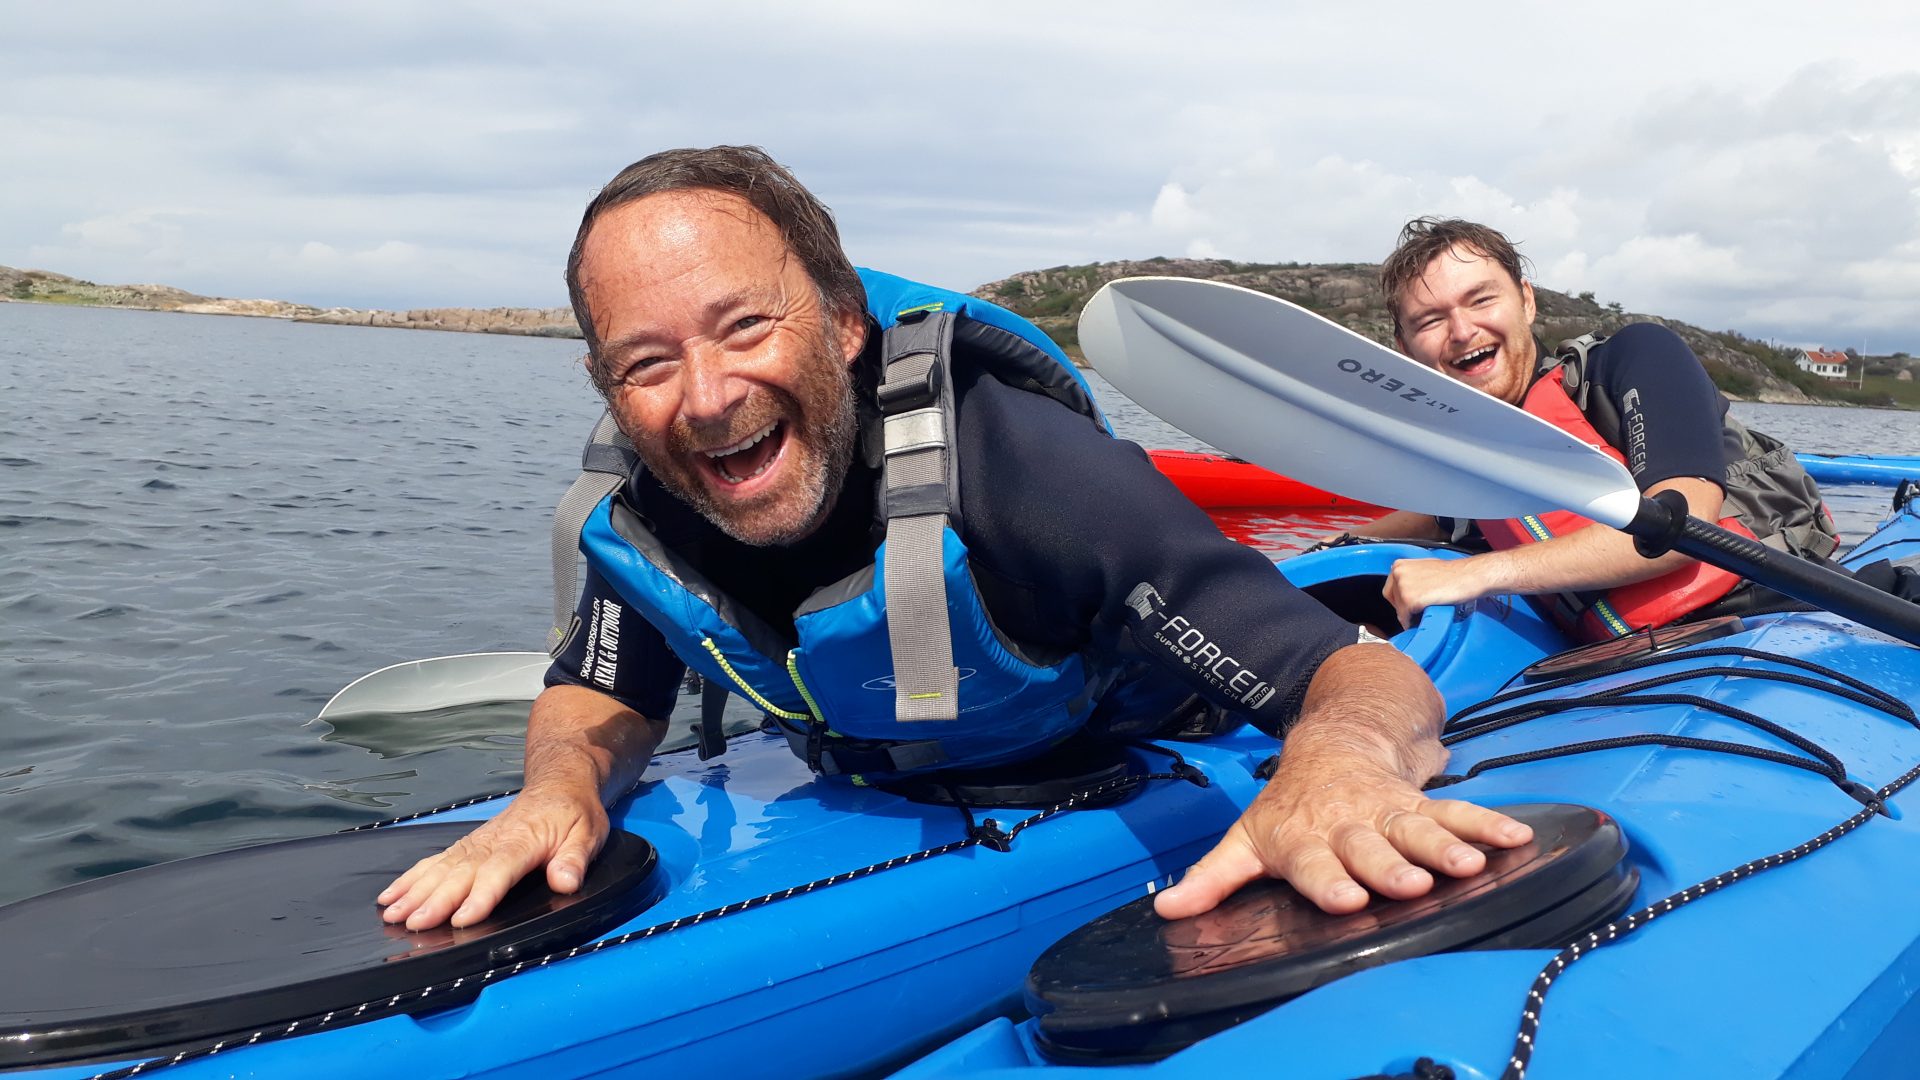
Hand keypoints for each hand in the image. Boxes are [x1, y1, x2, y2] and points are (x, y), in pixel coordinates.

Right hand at [376, 783, 610, 929]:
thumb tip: (565, 882)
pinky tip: (391, 895)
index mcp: (523, 841)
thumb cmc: (573, 812)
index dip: (479, 896)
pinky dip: (410, 878)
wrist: (559, 782)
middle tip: (411, 923)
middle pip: (460, 873)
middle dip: (434, 899)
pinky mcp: (467, 845)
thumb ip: (574, 859)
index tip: (461, 919)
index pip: (498, 870)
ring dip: (414, 891)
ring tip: (392, 914)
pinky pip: (435, 861)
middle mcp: (493, 842)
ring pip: (441, 868)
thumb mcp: (588, 834)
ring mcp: (476, 842)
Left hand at [1153, 743, 1530, 917]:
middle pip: (1374, 849)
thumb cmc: (1289, 807)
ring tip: (1470, 865)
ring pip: (1421, 830)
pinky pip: (1460, 814)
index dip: (1328, 881)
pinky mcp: (1424, 804)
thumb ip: (1212, 876)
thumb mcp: (1247, 837)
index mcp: (1306, 839)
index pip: (1315, 864)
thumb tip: (1167, 910)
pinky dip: (1490, 826)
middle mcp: (1352, 826)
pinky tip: (1519, 839)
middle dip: (1391, 865)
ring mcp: (1391, 813)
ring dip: (1446, 847)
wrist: (1333, 743)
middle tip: (1410, 882)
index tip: (1343, 898)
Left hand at [1381, 557, 1492, 628]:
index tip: (1408, 605)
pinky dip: (1414, 622)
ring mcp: (1403, 586)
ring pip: (1399, 611)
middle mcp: (1398, 574)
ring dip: (1410, 616)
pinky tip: (1426, 617)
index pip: (1390, 589)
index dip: (1400, 600)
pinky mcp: (1410, 599)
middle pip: (1392, 600)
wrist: (1468, 576)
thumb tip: (1406, 591)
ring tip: (1425, 613)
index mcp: (1399, 565)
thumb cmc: (1453, 573)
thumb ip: (1411, 578)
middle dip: (1403, 608)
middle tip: (1417, 611)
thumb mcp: (1424, 569)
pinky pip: (1406, 618)